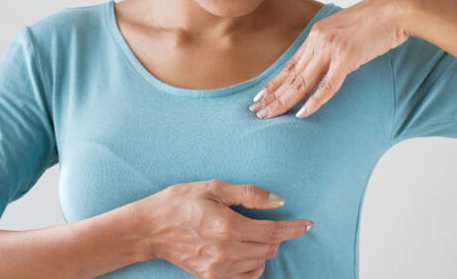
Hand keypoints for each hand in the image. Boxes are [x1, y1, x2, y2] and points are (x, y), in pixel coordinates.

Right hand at [134, 179, 312, 278]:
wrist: (149, 229)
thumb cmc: (178, 203)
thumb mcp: (212, 187)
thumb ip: (249, 195)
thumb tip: (279, 202)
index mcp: (227, 225)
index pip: (274, 231)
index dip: (294, 228)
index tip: (307, 224)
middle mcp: (226, 250)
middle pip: (269, 248)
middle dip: (274, 235)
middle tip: (263, 222)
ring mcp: (219, 268)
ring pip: (260, 263)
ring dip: (262, 249)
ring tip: (246, 234)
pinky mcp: (212, 278)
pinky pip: (246, 277)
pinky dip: (252, 266)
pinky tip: (243, 253)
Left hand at [248, 0, 414, 118]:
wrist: (396, 9)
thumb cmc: (375, 22)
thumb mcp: (345, 31)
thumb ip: (332, 45)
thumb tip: (325, 62)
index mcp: (316, 35)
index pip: (289, 65)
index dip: (273, 83)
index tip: (259, 97)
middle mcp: (319, 42)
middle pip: (291, 76)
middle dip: (272, 96)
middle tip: (256, 112)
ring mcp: (332, 49)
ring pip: (302, 82)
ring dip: (284, 101)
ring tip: (269, 115)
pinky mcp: (347, 58)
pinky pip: (327, 85)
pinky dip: (314, 101)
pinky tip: (301, 114)